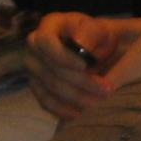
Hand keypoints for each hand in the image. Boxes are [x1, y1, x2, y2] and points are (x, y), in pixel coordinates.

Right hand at [25, 12, 140, 120]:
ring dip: (76, 98)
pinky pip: (46, 102)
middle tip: (106, 90)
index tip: (86, 66)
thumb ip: (90, 34)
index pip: (46, 42)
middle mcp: (34, 47)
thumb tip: (80, 46)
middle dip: (80, 82)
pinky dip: (63, 110)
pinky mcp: (38, 87)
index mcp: (48, 26)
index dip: (63, 56)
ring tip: (100, 101)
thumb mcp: (99, 30)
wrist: (94, 50)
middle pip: (50, 70)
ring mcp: (34, 68)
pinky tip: (81, 114)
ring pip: (49, 89)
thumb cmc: (96, 37)